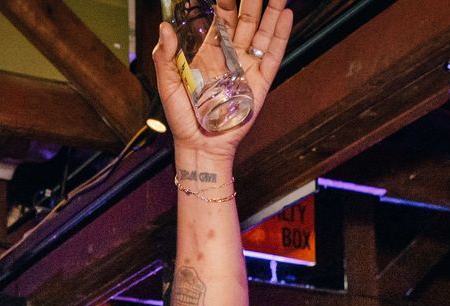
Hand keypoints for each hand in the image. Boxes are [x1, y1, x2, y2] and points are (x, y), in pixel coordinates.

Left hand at [151, 0, 294, 155]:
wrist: (199, 146)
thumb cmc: (182, 119)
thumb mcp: (168, 85)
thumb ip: (165, 56)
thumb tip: (164, 27)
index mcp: (211, 53)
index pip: (222, 18)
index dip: (226, 0)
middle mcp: (232, 56)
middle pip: (246, 20)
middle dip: (251, 0)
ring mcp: (248, 68)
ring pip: (263, 32)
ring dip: (270, 10)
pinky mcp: (260, 82)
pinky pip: (273, 55)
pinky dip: (280, 35)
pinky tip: (285, 15)